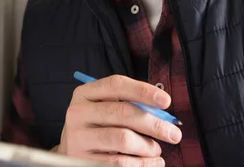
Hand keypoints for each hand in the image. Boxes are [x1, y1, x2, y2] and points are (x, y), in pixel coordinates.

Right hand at [55, 75, 181, 165]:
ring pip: (123, 138)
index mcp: (85, 93)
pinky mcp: (82, 160)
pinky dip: (141, 164)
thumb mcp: (104, 108)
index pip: (116, 85)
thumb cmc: (96, 126)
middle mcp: (78, 112)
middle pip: (123, 113)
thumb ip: (129, 104)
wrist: (70, 152)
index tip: (166, 101)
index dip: (143, 91)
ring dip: (147, 146)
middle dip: (154, 123)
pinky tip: (150, 162)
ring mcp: (78, 137)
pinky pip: (119, 162)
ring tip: (156, 150)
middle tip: (174, 134)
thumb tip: (162, 111)